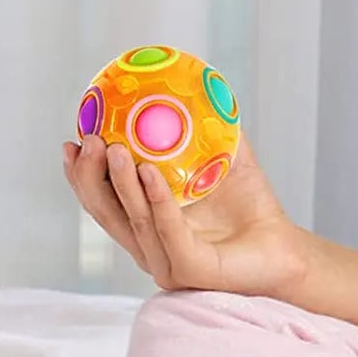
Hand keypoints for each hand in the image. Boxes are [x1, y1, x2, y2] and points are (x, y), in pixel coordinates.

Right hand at [63, 131, 309, 296]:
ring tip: (113, 148)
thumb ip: (212, 131)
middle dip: (90, 178)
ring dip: (120, 182)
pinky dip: (157, 200)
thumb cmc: (254, 208)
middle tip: (88, 141)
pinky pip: (168, 230)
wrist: (286, 248)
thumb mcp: (228, 162)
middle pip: (108, 213)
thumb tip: (201, 86)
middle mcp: (150, 247)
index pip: (105, 203)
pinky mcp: (190, 270)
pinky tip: (149, 172)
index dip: (82, 177)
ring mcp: (167, 263)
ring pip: (135, 219)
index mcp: (149, 225)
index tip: (71, 143)